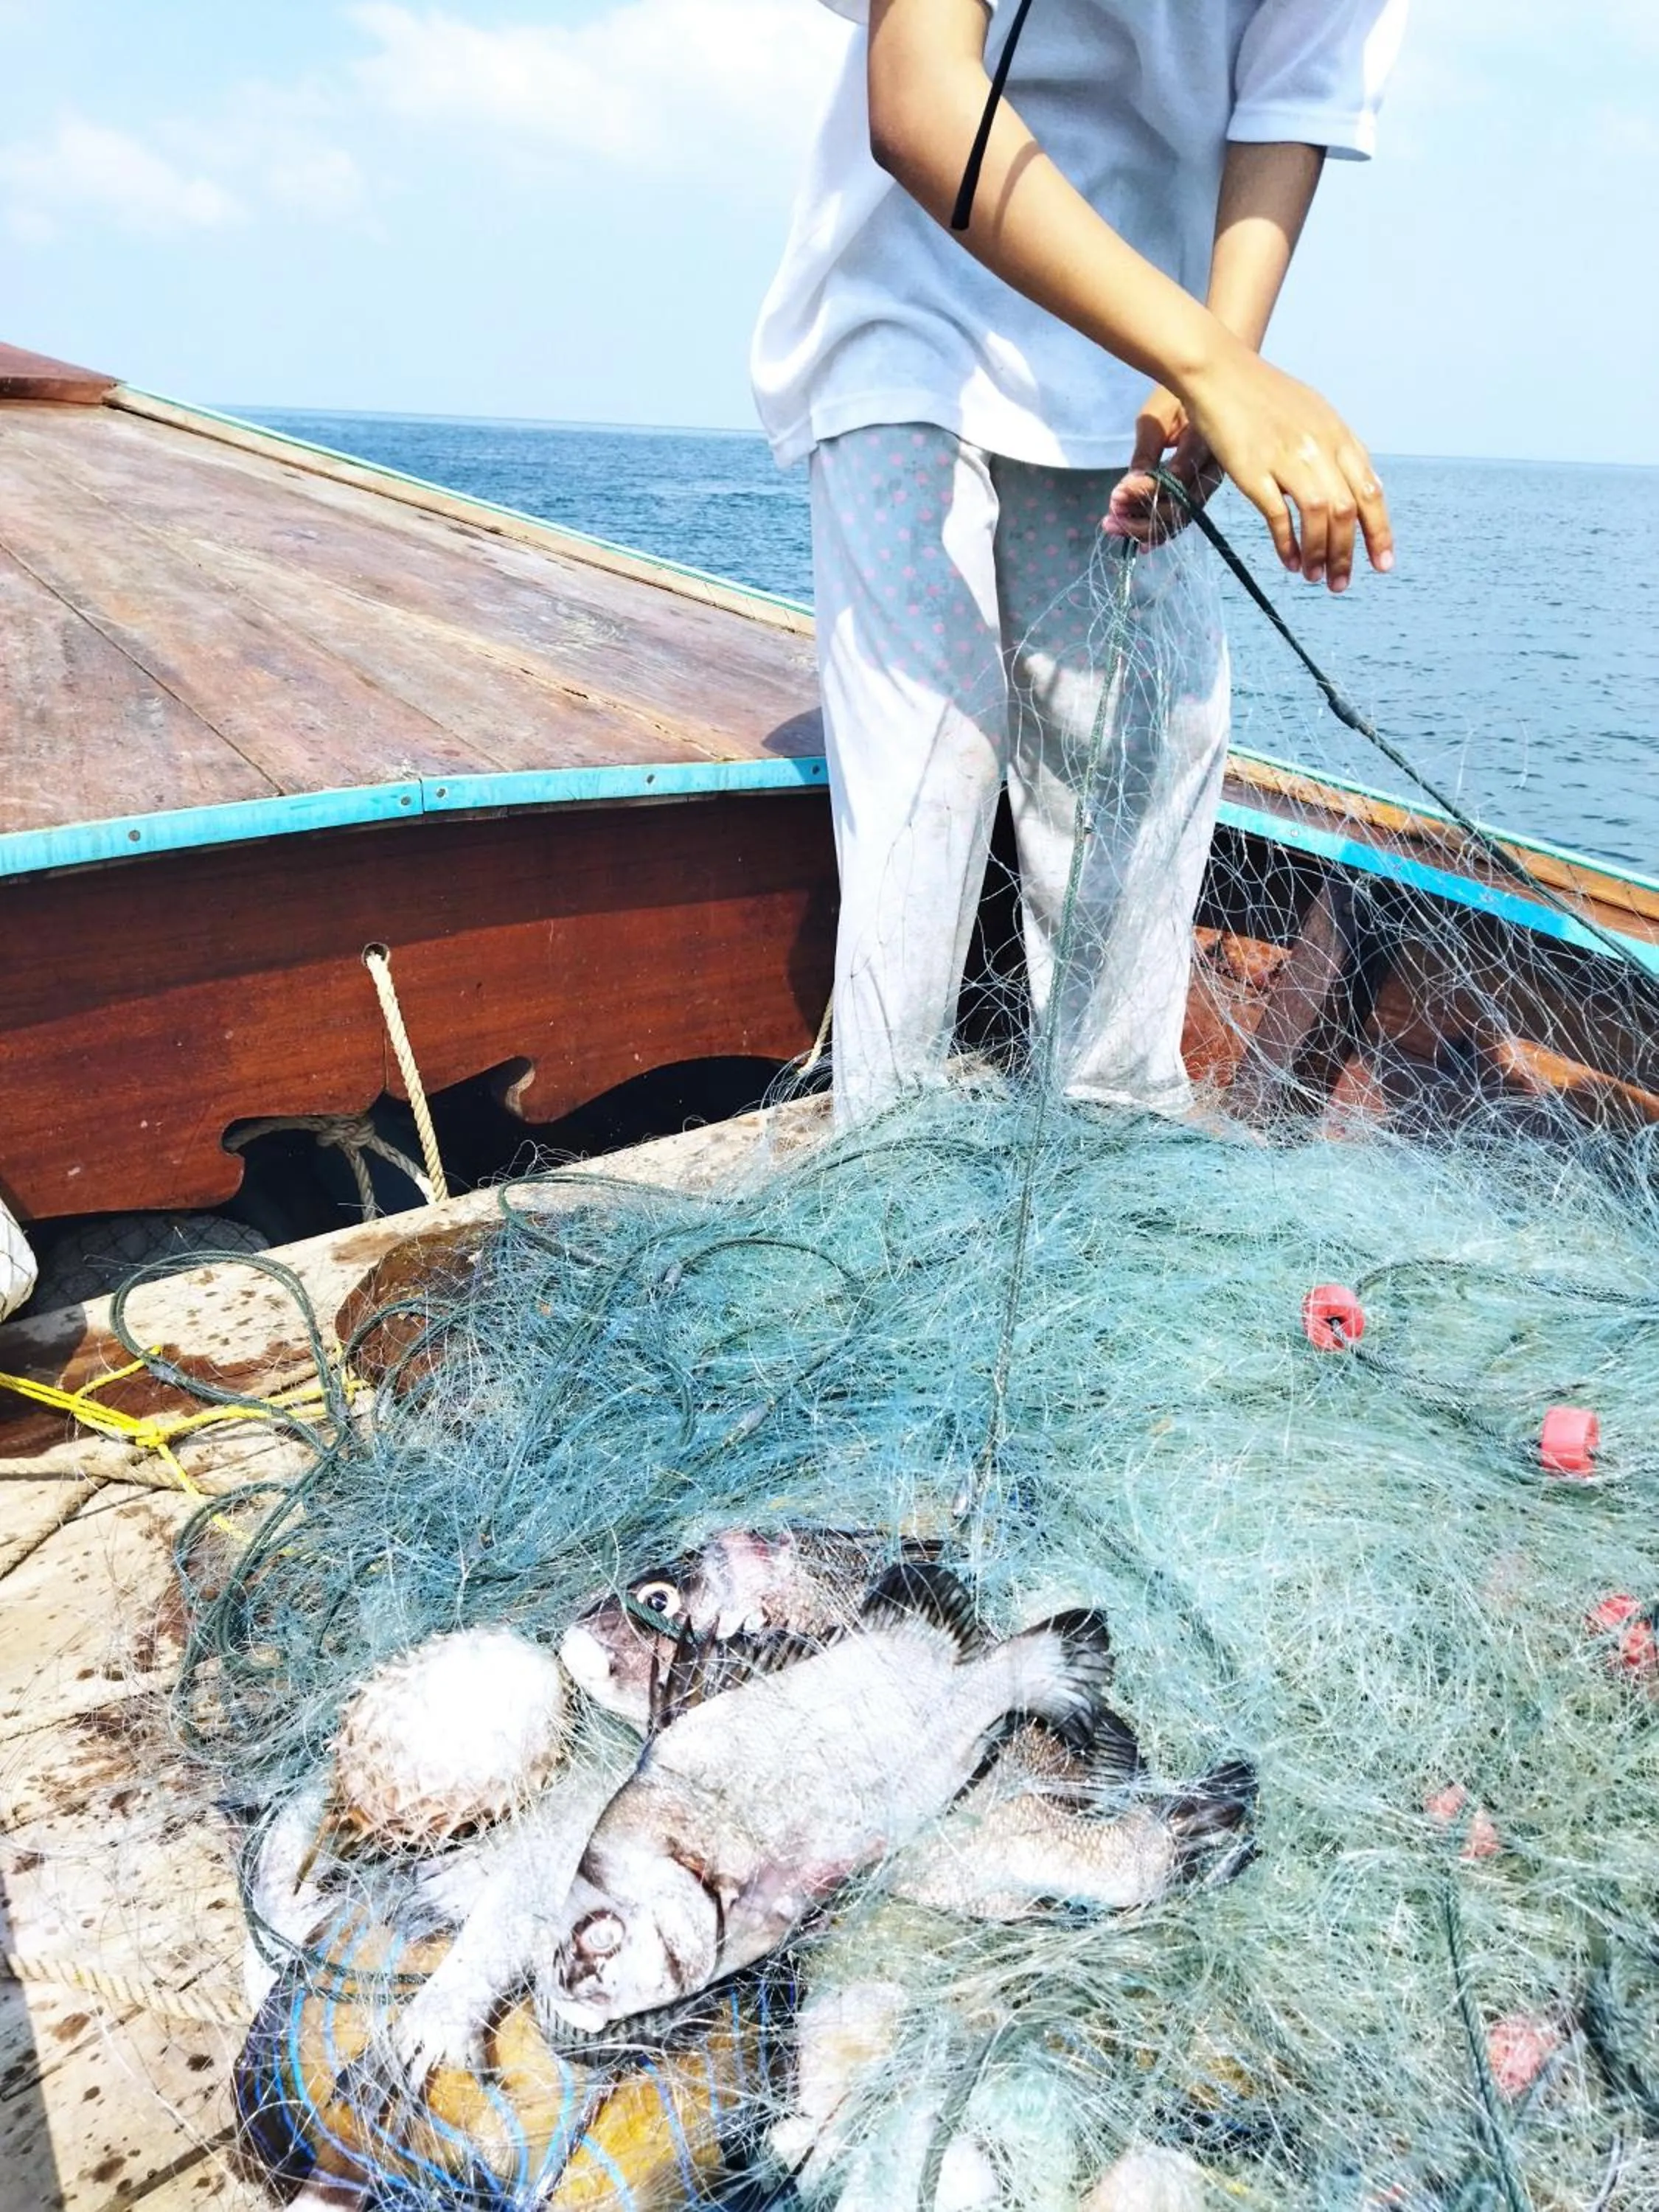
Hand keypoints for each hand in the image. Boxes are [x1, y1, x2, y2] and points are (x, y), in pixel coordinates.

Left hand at [1105, 386, 1224, 546]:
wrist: (1204, 386)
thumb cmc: (1176, 395)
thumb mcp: (1156, 418)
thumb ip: (1145, 454)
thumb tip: (1129, 489)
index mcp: (1207, 440)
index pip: (1177, 478)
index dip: (1145, 492)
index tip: (1115, 495)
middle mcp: (1215, 466)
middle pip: (1183, 507)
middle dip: (1142, 519)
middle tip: (1110, 520)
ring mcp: (1211, 480)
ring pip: (1182, 517)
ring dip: (1146, 527)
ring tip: (1115, 526)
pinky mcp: (1203, 488)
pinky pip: (1184, 515)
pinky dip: (1160, 529)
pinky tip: (1140, 542)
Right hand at [1176, 337, 1392, 591]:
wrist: (1219, 372)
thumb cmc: (1261, 394)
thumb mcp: (1311, 414)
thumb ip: (1332, 448)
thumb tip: (1347, 487)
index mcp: (1337, 435)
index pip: (1370, 490)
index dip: (1379, 531)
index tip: (1382, 562)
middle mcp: (1319, 447)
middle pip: (1348, 509)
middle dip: (1349, 552)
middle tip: (1342, 583)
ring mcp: (1288, 457)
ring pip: (1320, 515)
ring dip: (1320, 553)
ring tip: (1314, 577)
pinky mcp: (1254, 469)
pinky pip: (1278, 515)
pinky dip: (1287, 543)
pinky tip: (1289, 561)